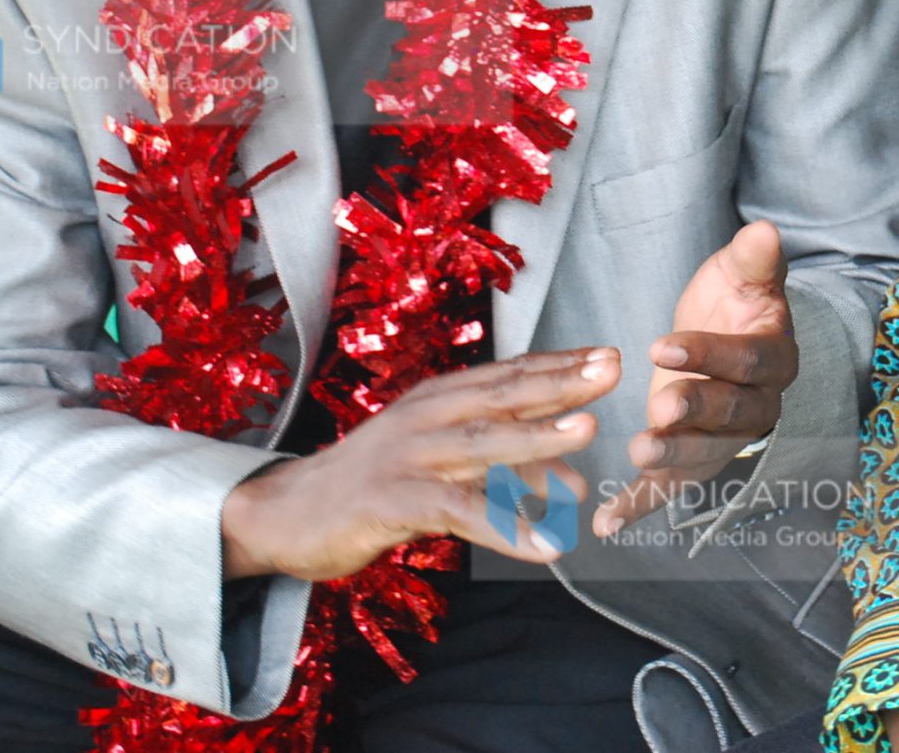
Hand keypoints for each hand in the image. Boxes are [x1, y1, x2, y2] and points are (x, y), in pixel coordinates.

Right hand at [221, 347, 620, 581]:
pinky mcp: (390, 500)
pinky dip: (503, 527)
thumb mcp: (441, 464)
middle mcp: (425, 416)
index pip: (507, 374)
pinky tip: (544, 545)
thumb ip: (503, 466)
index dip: (558, 363)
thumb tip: (574, 482)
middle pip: (500, 394)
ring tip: (587, 435)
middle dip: (559, 381)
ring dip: (536, 438)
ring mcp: (406, 455)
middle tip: (612, 369)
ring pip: (480, 442)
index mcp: (437, 400)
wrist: (287, 514)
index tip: (608, 353)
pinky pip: (456, 512)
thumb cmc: (373, 486)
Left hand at [593, 221, 795, 536]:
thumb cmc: (734, 302)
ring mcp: (726, 441)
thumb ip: (754, 260)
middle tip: (660, 407)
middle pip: (729, 415)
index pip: (747, 361)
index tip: (662, 346)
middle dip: (694, 412)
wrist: (727, 334)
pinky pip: (671, 488)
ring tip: (638, 454)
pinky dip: (641, 506)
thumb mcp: (740, 275)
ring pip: (703, 454)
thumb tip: (765, 230)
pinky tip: (607, 522)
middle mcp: (757, 408)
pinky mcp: (694, 461)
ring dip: (673, 458)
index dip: (709, 356)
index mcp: (774, 359)